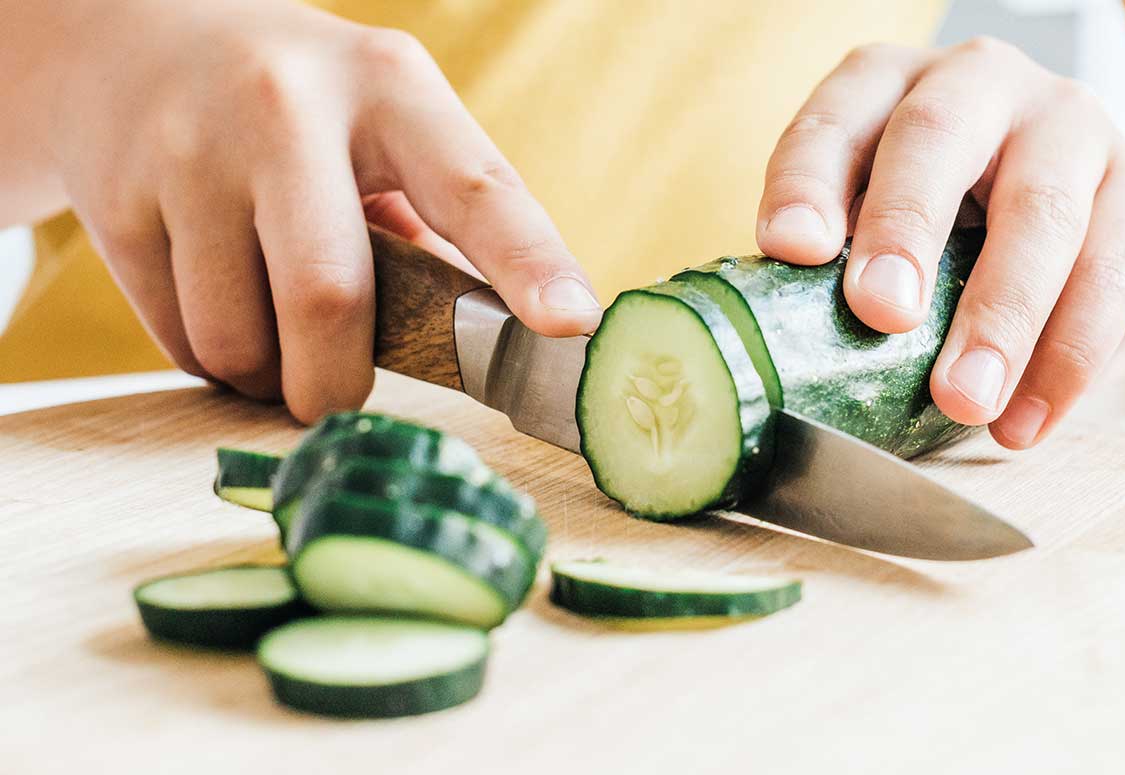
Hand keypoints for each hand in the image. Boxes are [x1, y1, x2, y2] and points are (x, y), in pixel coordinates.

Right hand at [51, 0, 599, 421]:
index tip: (572, 325)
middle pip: (327, 296)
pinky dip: (214, 360)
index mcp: (388, 87)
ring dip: (267, 377)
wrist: (131, 44)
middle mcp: (284, 106)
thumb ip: (435, 220)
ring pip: (239, 340)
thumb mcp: (380, 122)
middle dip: (338, 383)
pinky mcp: (114, 198)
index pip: (473, 186)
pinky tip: (218, 303)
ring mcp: (187, 149)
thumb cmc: (297, 109)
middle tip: (337, 398)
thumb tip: (497, 338)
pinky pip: (180, 342)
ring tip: (274, 334)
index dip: (528, 262)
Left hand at [756, 38, 1124, 448]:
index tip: (792, 248)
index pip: (835, 120)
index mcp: (886, 86)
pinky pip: (1114, 272)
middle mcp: (977, 83)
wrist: (1069, 224)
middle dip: (905, 227)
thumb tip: (785, 346)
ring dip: (999, 316)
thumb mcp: (870, 224)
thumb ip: (834, 263)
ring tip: (962, 401)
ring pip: (1042, 210)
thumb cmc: (934, 232)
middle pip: (937, 135)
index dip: (807, 182)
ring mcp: (1067, 126)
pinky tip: (1022, 420)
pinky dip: (1066, 359)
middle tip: (882, 314)